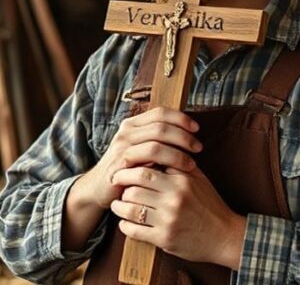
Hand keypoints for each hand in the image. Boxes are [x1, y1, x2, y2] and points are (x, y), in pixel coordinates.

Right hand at [81, 107, 201, 210]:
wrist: (100, 187)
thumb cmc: (127, 168)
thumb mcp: (141, 149)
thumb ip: (157, 139)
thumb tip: (187, 133)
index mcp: (132, 124)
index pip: (160, 112)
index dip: (180, 118)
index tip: (197, 129)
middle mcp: (126, 132)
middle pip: (161, 126)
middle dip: (183, 136)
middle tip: (198, 147)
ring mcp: (122, 147)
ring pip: (156, 143)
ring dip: (178, 153)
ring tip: (191, 163)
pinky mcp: (121, 164)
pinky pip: (147, 161)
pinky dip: (166, 165)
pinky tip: (176, 173)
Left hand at [109, 165, 246, 268]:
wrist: (225, 236)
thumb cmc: (210, 205)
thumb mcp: (199, 179)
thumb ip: (178, 164)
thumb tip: (157, 148)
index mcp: (181, 180)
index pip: (146, 167)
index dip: (129, 167)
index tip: (122, 167)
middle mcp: (174, 198)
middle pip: (134, 186)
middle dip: (121, 184)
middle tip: (116, 184)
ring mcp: (168, 219)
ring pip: (130, 208)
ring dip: (119, 206)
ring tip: (117, 204)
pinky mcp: (164, 238)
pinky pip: (134, 230)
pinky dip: (125, 226)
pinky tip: (125, 222)